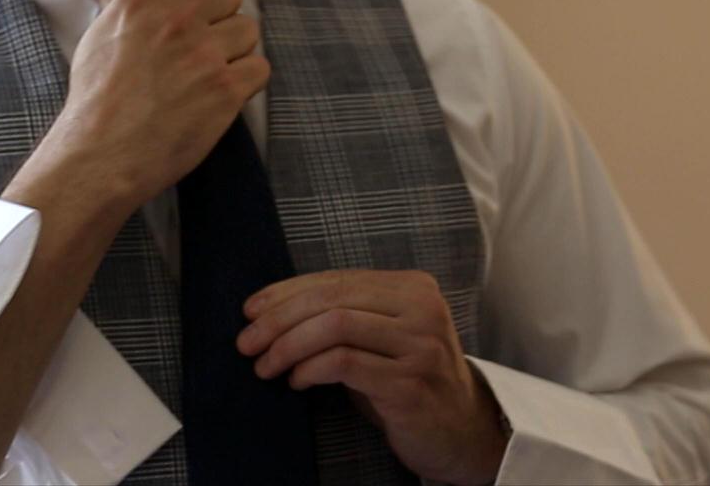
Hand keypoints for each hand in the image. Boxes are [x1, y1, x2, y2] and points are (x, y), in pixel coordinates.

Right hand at [6, 0, 268, 212]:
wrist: (102, 156)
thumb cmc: (95, 101)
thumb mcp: (96, 40)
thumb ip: (111, 6)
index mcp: (141, 2)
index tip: (197, 4)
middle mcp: (176, 21)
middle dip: (223, 13)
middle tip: (208, 40)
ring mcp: (204, 54)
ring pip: (248, 29)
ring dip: (235, 50)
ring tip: (208, 74)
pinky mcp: (225, 89)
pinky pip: (260, 68)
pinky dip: (246, 82)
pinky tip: (221, 94)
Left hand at [238, 270, 509, 485]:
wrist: (462, 431)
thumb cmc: (408, 382)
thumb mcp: (382, 338)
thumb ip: (345, 314)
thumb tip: (270, 309)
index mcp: (413, 287)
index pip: (336, 279)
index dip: (286, 292)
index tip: (250, 310)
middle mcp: (422, 308)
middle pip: (332, 299)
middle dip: (279, 319)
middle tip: (247, 342)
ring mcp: (420, 345)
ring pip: (336, 326)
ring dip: (288, 345)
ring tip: (265, 366)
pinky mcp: (411, 383)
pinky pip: (345, 364)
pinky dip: (310, 369)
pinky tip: (296, 381)